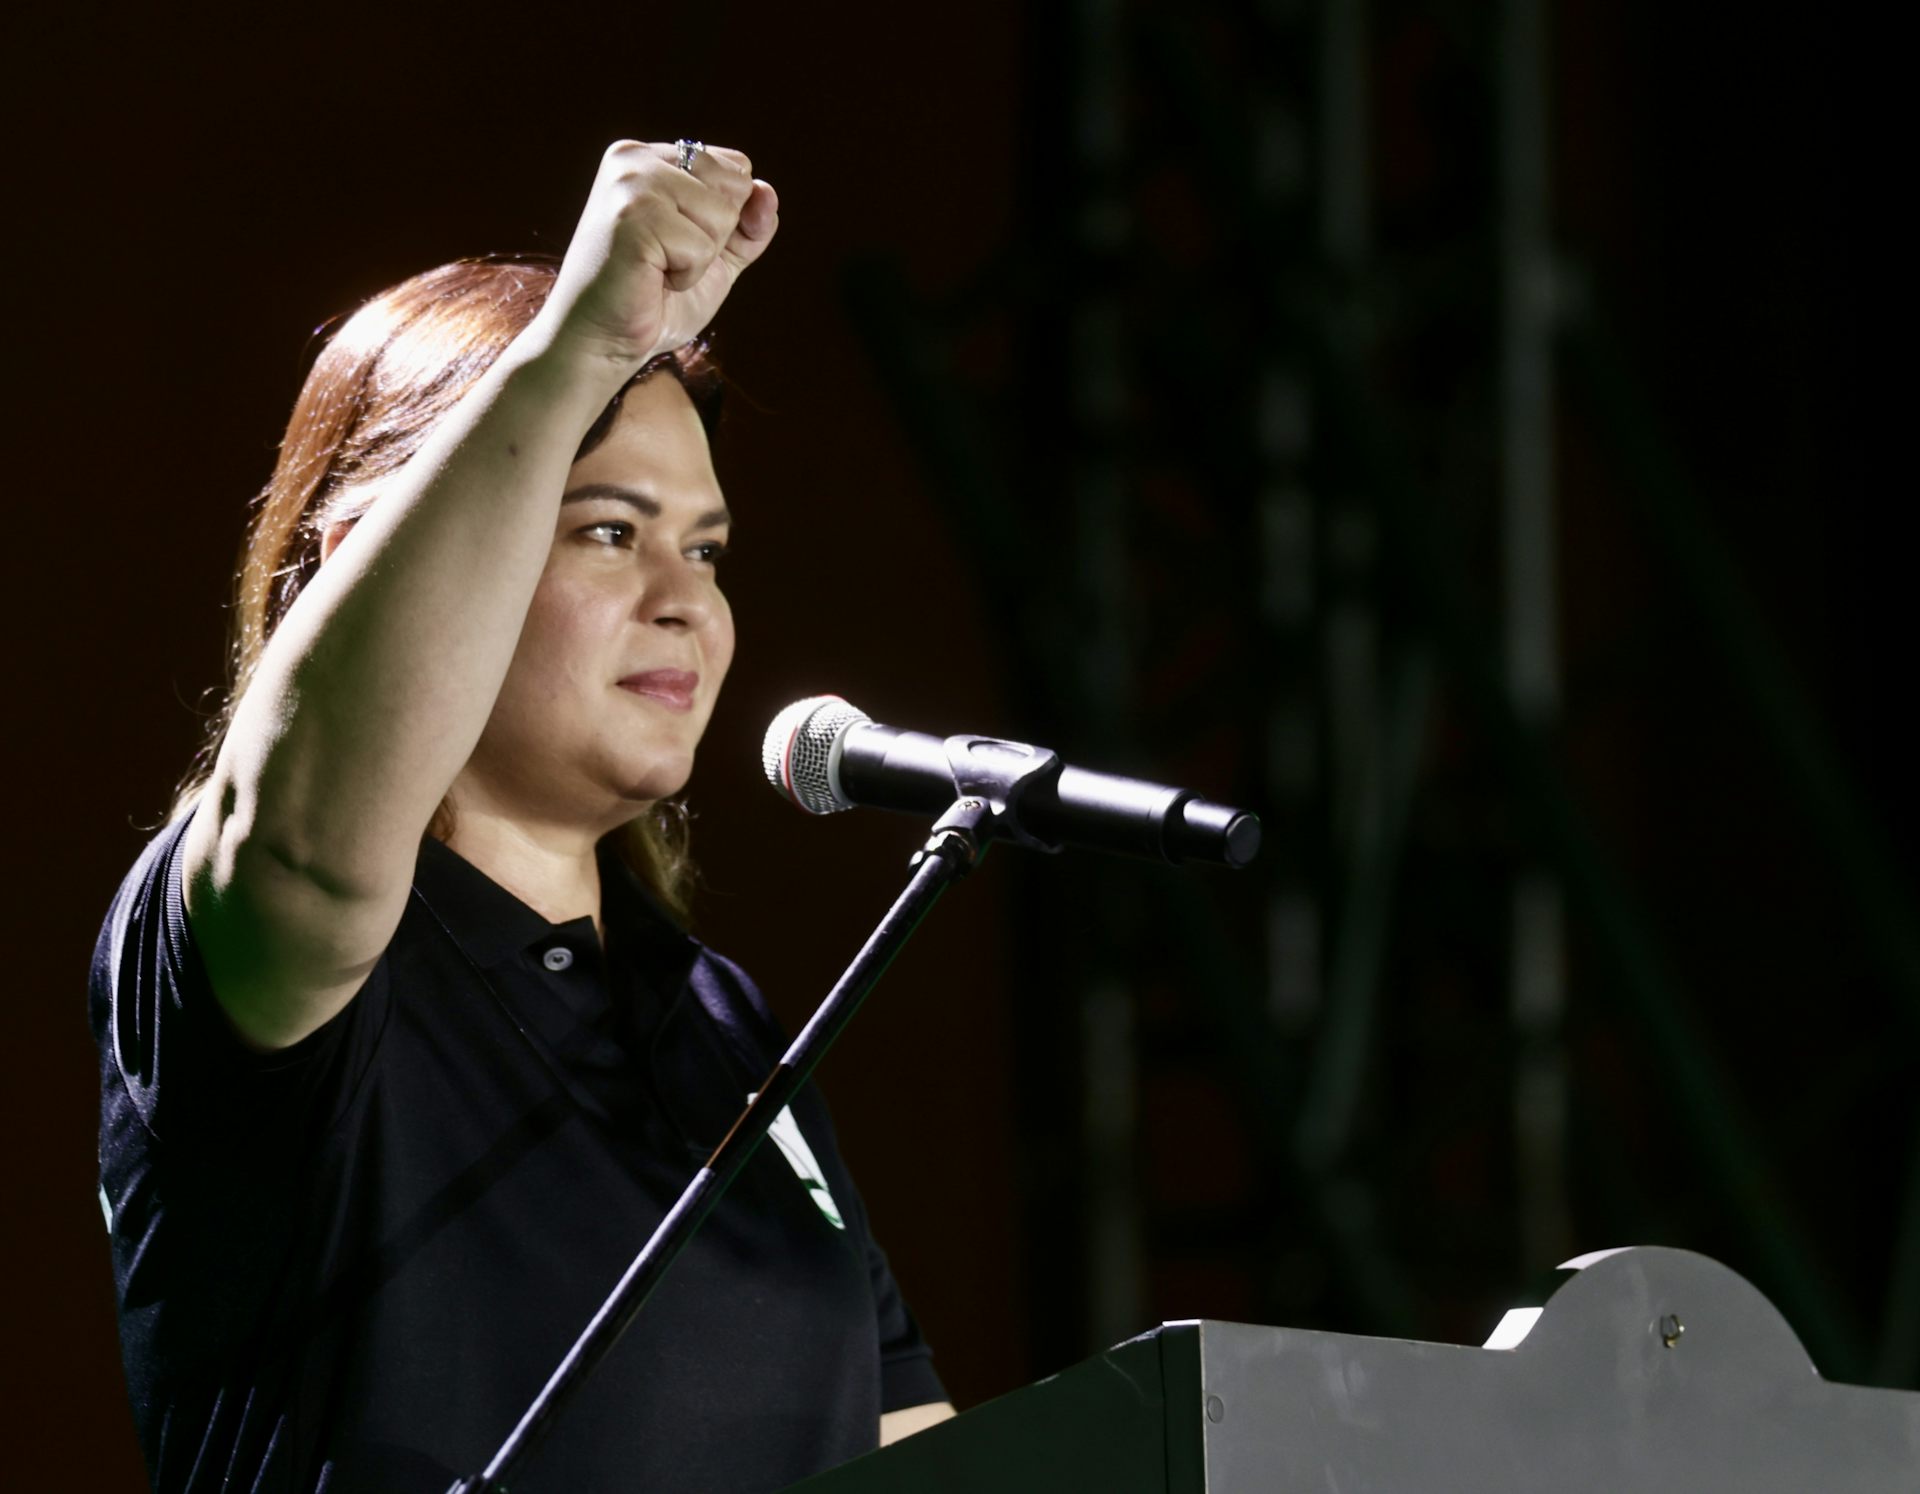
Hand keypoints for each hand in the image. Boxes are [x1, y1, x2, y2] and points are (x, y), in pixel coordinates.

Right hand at [542, 140, 778, 368]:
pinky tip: (651, 277)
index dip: (728, 216)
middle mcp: (636, 158)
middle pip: (734, 184)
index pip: (736, 167)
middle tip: (667, 258)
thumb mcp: (717, 255)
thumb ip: (748, 223)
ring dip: (700, 257)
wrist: (604, 340)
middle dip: (716, 234)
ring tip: (657, 267)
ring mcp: (630, 183)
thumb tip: (767, 193)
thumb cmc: (655, 298)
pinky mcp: (632, 217)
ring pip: (722, 214)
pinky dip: (686, 275)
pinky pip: (701, 246)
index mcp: (651, 156)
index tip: (680, 240)